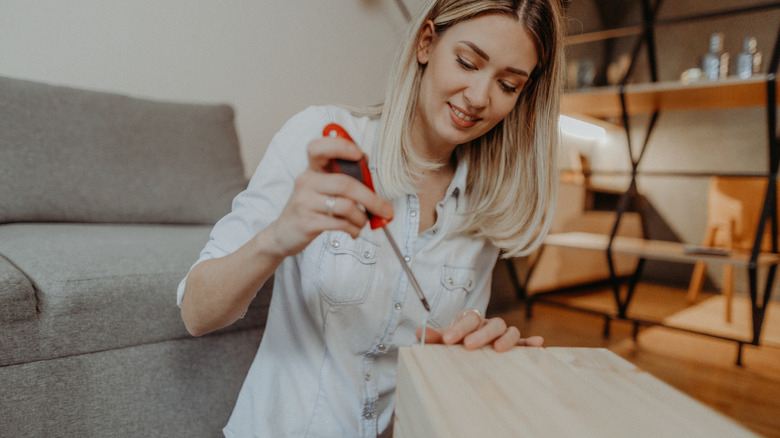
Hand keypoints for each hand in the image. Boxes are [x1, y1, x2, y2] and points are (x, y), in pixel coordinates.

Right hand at [265, 135, 393, 256]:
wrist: (283, 234)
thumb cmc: (310, 209)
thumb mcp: (321, 189)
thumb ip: (341, 176)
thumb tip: (366, 163)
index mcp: (311, 170)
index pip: (319, 148)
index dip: (340, 147)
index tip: (359, 154)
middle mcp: (305, 182)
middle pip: (346, 184)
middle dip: (372, 199)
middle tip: (387, 210)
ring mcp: (304, 202)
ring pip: (346, 206)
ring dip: (362, 218)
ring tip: (362, 223)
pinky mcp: (307, 222)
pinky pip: (340, 223)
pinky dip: (354, 229)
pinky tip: (353, 231)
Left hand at [415, 309, 543, 351]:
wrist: (466, 345)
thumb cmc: (457, 341)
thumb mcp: (444, 339)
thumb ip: (433, 337)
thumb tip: (419, 333)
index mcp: (472, 319)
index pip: (468, 318)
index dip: (459, 328)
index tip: (448, 340)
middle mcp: (488, 324)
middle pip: (490, 323)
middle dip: (480, 334)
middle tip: (469, 346)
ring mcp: (502, 334)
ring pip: (508, 329)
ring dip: (506, 338)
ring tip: (500, 349)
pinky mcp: (514, 345)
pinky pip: (524, 342)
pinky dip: (530, 343)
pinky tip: (537, 344)